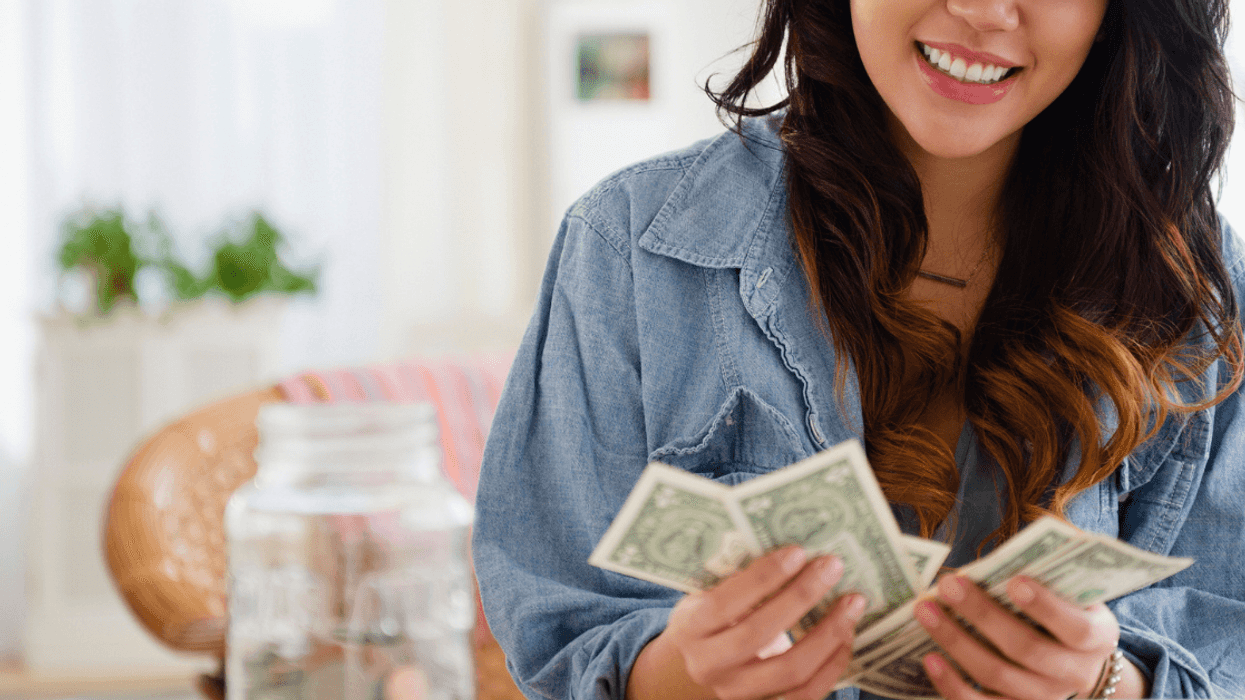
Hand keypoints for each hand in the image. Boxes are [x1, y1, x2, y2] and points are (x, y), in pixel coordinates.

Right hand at [661, 546, 867, 699]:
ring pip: (789, 671)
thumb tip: (793, 549)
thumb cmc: (708, 619)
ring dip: (828, 634)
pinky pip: (806, 694)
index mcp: (691, 628)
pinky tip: (847, 636)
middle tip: (832, 567)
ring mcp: (737, 692)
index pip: (725, 603)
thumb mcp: (704, 596)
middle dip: (801, 597)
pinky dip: (832, 665)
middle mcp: (709, 665)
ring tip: (852, 603)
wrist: (694, 669)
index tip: (797, 552)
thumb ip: (734, 578)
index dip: (762, 578)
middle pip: (759, 634)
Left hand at [915, 574, 1145, 699]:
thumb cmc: (1066, 613)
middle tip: (948, 585)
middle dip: (983, 615)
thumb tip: (1004, 557)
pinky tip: (930, 658)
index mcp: (1097, 639)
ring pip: (997, 675)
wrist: (1080, 666)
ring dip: (956, 642)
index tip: (1014, 580)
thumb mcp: (1075, 595)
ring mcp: (1044, 697)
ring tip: (926, 611)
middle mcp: (1074, 673)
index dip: (1046, 607)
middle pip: (1026, 648)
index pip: (1075, 628)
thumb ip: (1051, 577)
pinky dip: (952, 685)